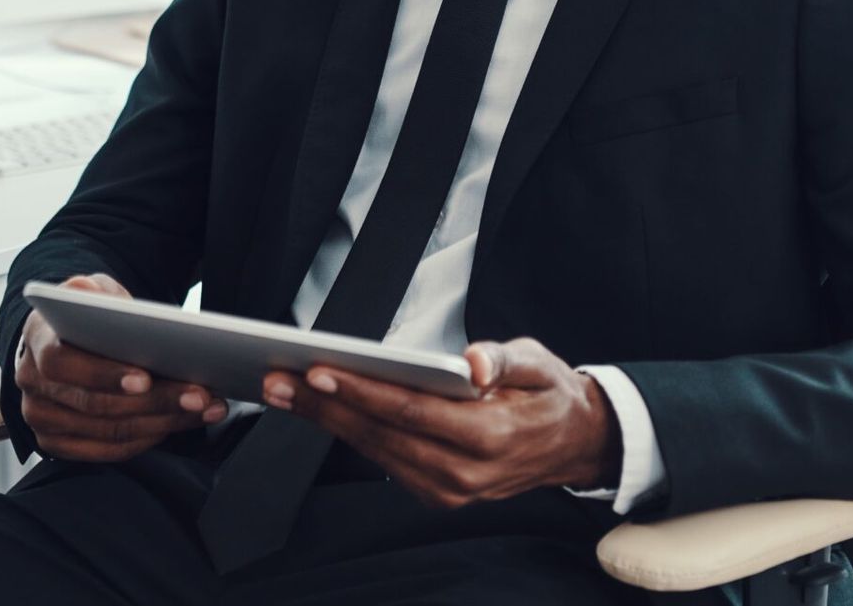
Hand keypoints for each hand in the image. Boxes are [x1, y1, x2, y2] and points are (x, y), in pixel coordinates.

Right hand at [15, 273, 228, 461]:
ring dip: (163, 422)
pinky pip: (108, 450)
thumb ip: (93, 292)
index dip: (103, 374)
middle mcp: (31, 383)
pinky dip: (148, 439)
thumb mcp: (92, 290)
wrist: (65, 340)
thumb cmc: (85, 316)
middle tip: (198, 394)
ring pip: (108, 431)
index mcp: (36, 340)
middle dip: (154, 401)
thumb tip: (92, 297)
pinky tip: (178, 424)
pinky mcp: (57, 443)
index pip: (61, 363)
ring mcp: (41, 418)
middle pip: (94, 404)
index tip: (146, 378)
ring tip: (203, 407)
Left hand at [261, 337, 619, 508]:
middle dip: (325, 406)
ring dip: (327, 422)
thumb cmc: (549, 395)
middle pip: (381, 435)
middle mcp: (466, 473)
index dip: (361, 392)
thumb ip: (503, 359)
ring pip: (376, 452)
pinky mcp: (440, 493)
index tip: (319, 370)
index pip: (411, 411)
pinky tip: (321, 410)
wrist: (574, 444)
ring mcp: (451, 490)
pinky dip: (350, 436)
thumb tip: (474, 362)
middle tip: (278, 380)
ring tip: (285, 391)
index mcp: (491, 437)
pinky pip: (385, 463)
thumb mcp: (539, 362)